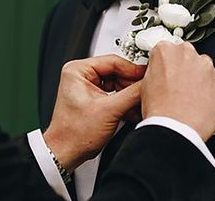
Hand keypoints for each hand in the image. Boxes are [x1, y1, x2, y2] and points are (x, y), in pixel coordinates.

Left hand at [43, 55, 144, 171]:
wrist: (66, 152)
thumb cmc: (75, 133)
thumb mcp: (109, 110)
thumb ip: (131, 94)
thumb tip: (147, 84)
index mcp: (78, 70)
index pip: (112, 61)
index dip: (132, 70)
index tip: (148, 75)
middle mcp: (81, 75)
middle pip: (116, 72)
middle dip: (131, 85)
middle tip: (145, 92)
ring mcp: (86, 86)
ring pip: (116, 83)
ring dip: (129, 95)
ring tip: (140, 103)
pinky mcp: (92, 98)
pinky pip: (113, 94)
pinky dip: (124, 102)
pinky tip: (133, 110)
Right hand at [142, 41, 214, 140]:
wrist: (176, 129)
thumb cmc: (160, 109)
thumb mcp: (145, 83)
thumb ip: (156, 69)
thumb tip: (161, 73)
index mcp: (165, 50)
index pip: (166, 49)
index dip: (166, 63)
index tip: (168, 71)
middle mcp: (186, 53)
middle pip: (186, 55)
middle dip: (184, 67)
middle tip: (178, 85)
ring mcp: (204, 66)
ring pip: (202, 67)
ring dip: (198, 77)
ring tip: (190, 96)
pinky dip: (210, 90)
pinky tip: (200, 101)